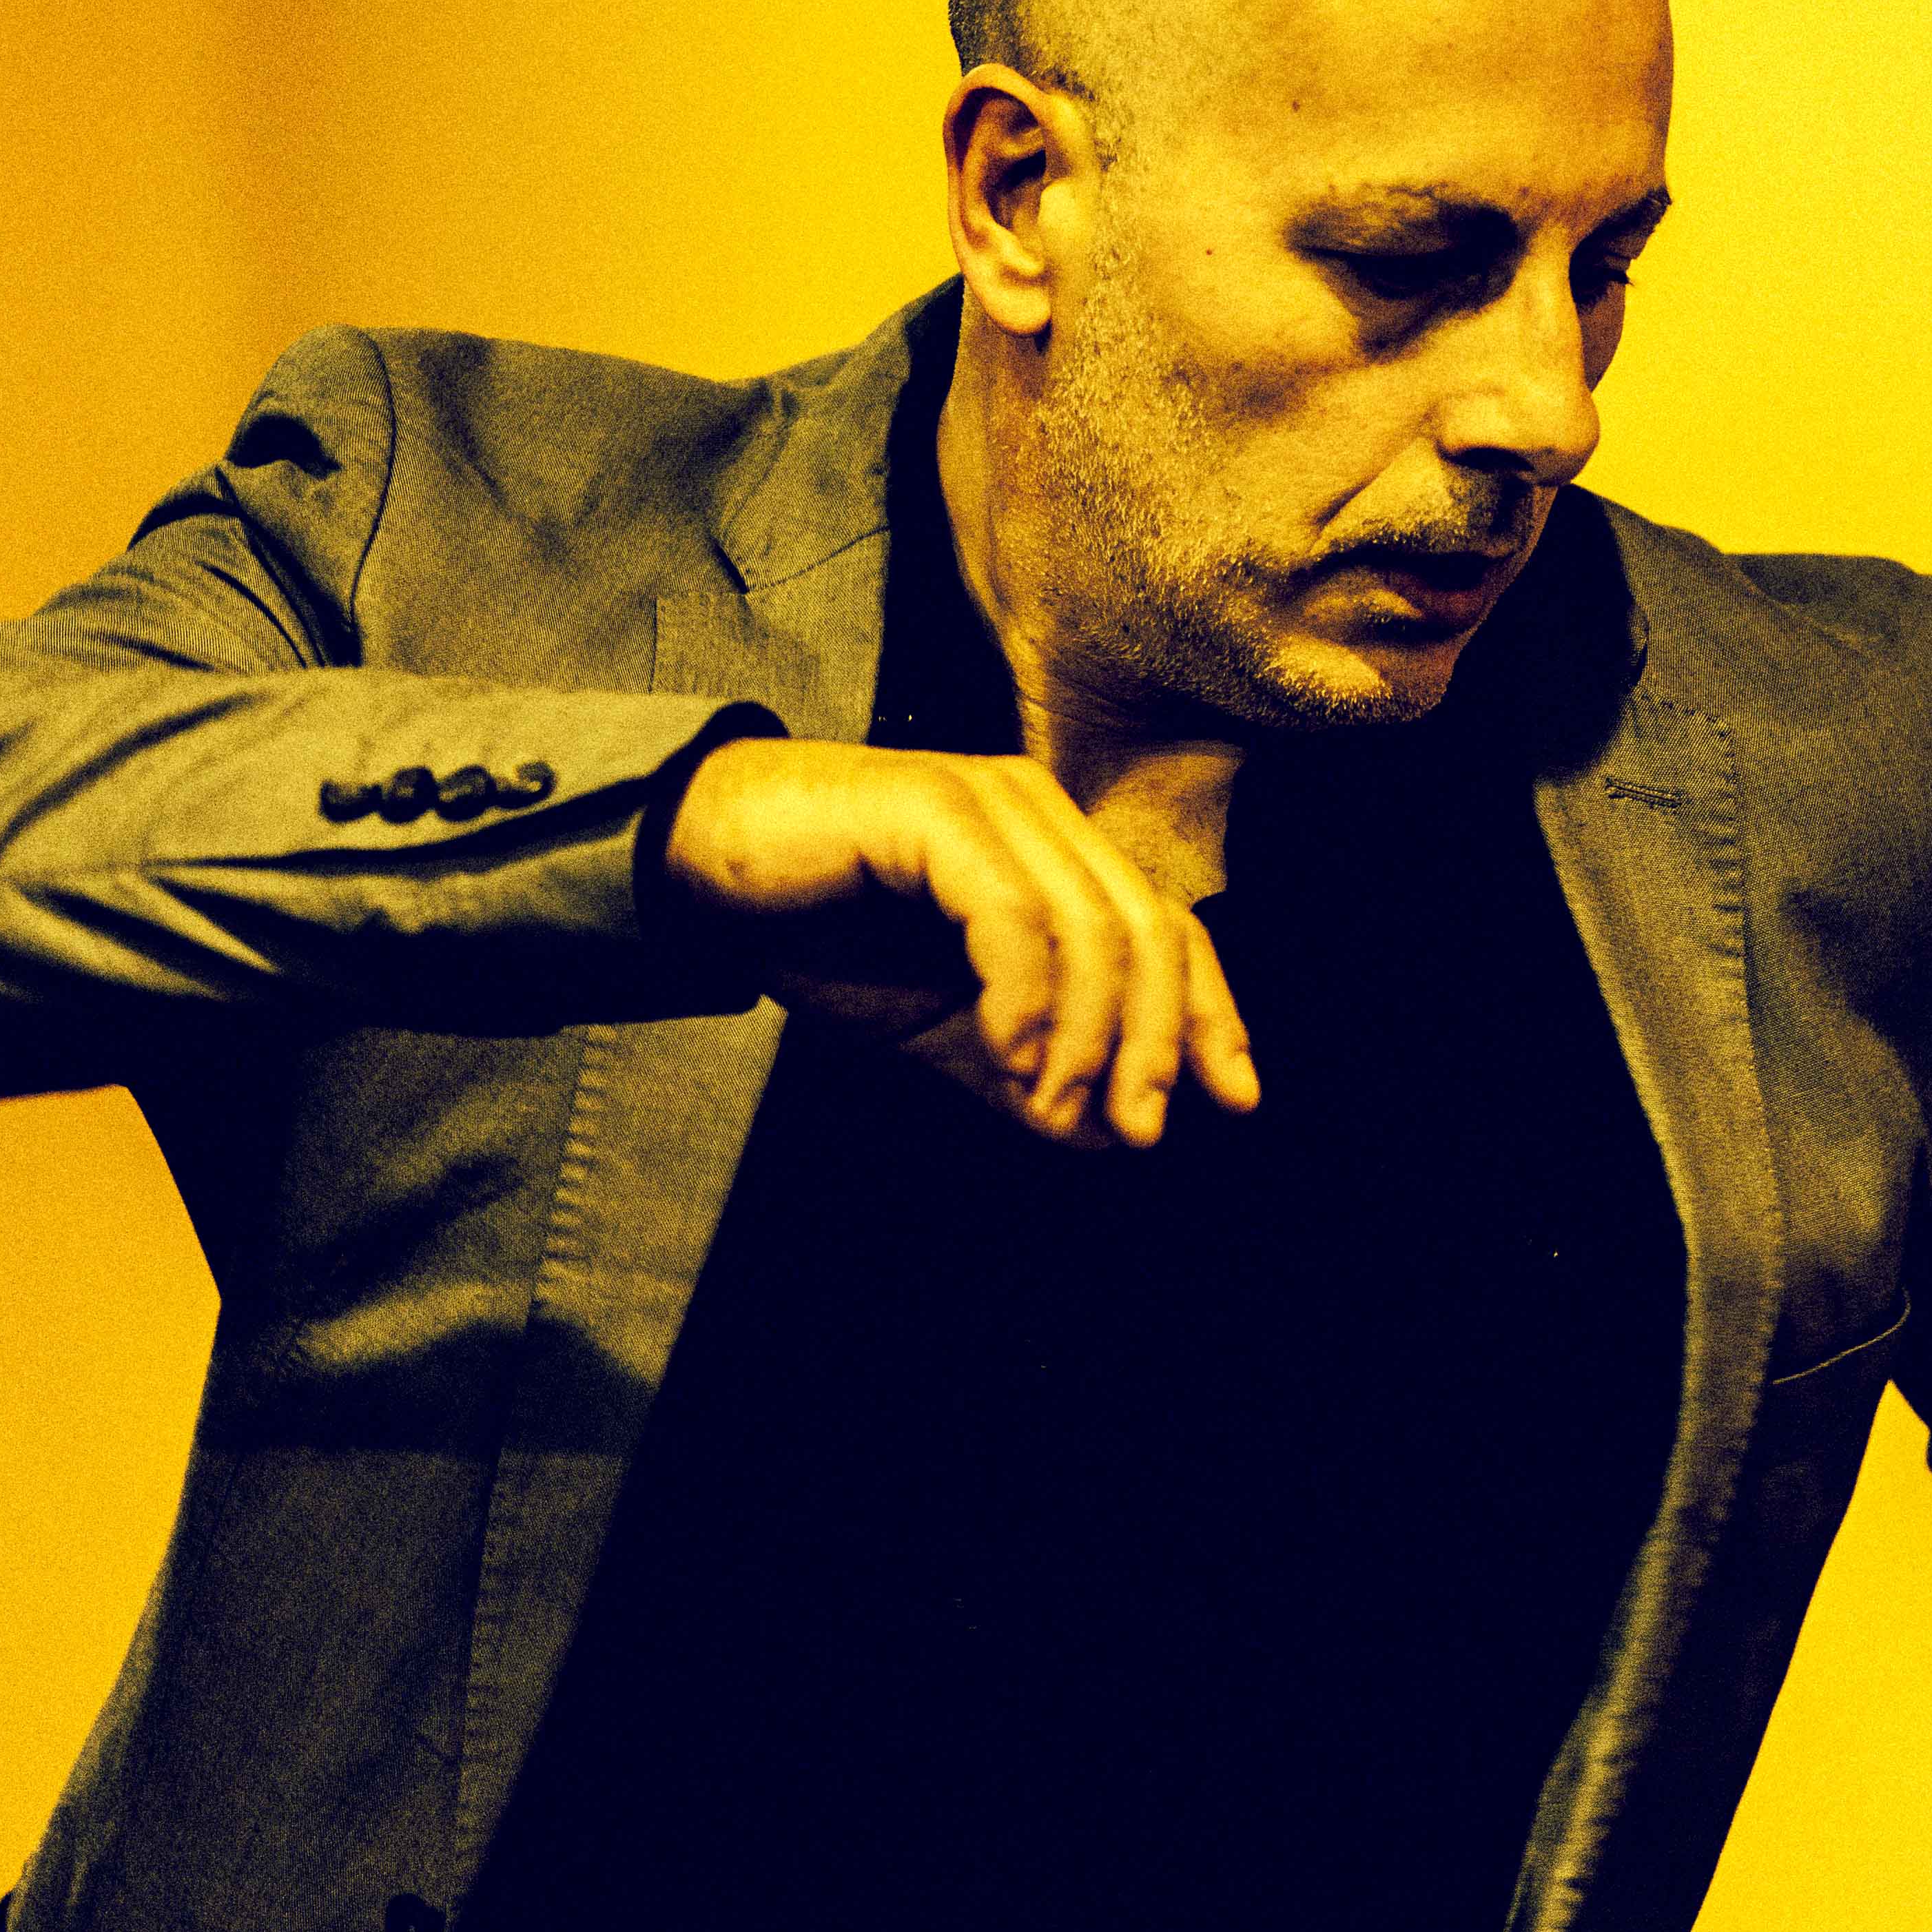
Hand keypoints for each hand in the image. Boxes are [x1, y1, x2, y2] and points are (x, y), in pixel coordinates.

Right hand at [664, 735, 1259, 1150]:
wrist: (697, 867)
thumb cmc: (820, 933)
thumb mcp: (942, 1029)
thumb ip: (1027, 1073)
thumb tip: (1116, 1131)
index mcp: (1054, 849)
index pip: (1170, 927)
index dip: (1211, 1011)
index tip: (1234, 1099)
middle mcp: (1037, 809)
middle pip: (1148, 929)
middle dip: (1156, 1041)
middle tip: (1133, 1130)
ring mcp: (988, 800)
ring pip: (1091, 924)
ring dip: (1086, 1036)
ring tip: (1050, 1108)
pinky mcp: (931, 807)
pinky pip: (1009, 912)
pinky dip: (1022, 996)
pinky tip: (1005, 1056)